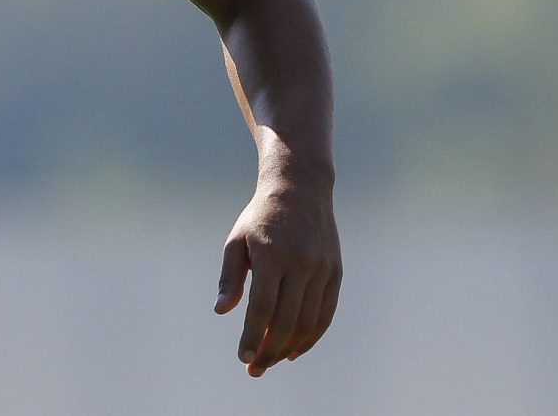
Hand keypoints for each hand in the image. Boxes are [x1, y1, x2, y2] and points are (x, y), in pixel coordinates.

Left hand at [213, 176, 341, 375]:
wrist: (301, 188)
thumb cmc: (261, 217)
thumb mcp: (237, 240)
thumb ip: (230, 277)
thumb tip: (222, 311)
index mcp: (272, 254)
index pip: (262, 308)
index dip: (253, 338)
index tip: (243, 358)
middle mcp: (300, 263)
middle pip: (286, 321)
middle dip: (269, 351)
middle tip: (254, 369)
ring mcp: (321, 268)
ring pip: (308, 323)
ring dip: (289, 348)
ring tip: (271, 360)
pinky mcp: (335, 272)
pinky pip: (325, 314)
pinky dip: (311, 337)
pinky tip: (294, 350)